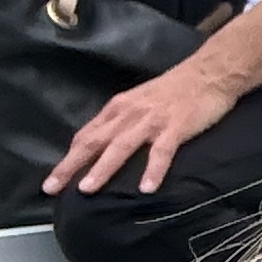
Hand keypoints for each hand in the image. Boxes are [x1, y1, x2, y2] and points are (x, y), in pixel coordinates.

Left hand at [49, 52, 247, 198]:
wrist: (210, 72)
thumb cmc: (175, 90)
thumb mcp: (140, 102)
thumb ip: (122, 123)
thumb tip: (104, 148)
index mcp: (118, 109)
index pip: (85, 136)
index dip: (67, 159)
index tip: (51, 182)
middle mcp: (128, 114)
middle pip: (93, 142)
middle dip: (71, 166)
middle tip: (52, 188)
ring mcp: (152, 120)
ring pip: (121, 146)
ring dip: (103, 168)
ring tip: (88, 189)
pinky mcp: (176, 126)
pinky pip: (162, 151)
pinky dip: (153, 170)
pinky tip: (147, 188)